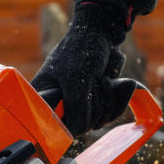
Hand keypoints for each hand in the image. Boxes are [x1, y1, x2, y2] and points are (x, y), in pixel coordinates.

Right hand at [32, 0, 137, 135]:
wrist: (102, 32)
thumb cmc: (81, 49)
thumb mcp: (76, 78)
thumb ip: (75, 106)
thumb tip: (79, 130)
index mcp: (43, 100)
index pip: (53, 128)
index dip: (70, 121)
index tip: (79, 103)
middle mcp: (59, 106)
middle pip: (81, 127)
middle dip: (95, 103)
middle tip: (94, 80)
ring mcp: (79, 106)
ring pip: (98, 122)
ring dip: (108, 99)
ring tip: (102, 78)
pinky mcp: (96, 103)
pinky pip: (110, 115)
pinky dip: (119, 99)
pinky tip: (120, 83)